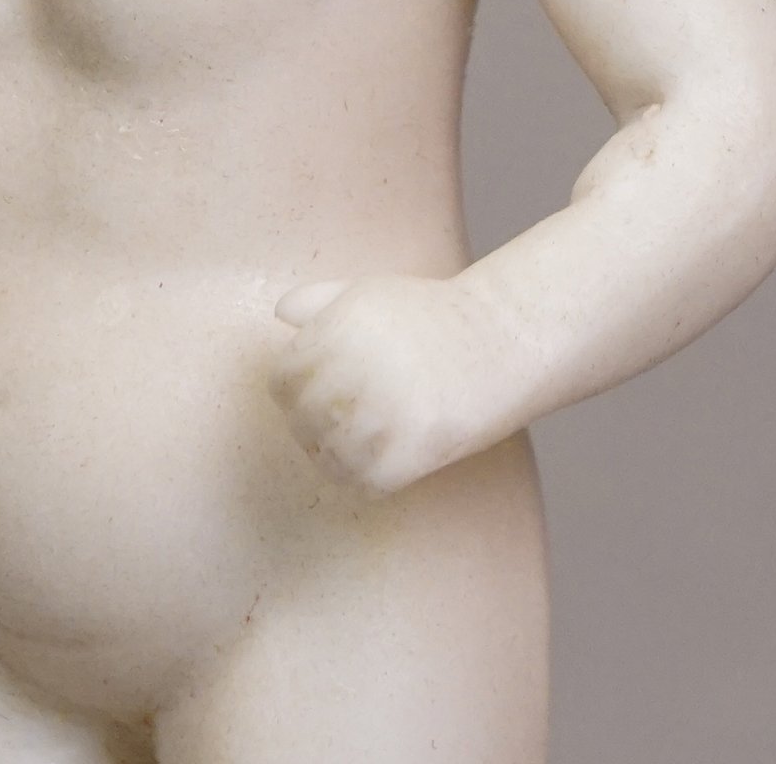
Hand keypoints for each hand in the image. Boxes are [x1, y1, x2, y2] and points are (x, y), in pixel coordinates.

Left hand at [270, 273, 500, 494]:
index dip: (292, 390)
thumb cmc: (429, 316)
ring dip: (333, 452)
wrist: (496, 343)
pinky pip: (358, 482)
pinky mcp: (405, 456)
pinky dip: (359, 477)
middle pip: (300, 420)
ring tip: (355, 440)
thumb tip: (279, 313)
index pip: (282, 381)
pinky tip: (375, 459)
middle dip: (310, 422)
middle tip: (335, 421)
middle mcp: (352, 371)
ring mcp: (378, 416)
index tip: (311, 392)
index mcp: (337, 330)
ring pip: (325, 455)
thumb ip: (319, 302)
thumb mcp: (371, 294)